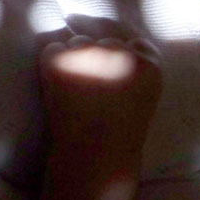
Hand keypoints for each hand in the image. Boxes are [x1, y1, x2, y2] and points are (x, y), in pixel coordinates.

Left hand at [37, 35, 162, 145]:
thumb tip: (112, 45)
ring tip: (75, 91)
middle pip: (107, 41)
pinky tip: (58, 88)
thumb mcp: (144, 100)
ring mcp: (89, 54)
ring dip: (75, 60)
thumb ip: (136, 70)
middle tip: (93, 90)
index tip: (116, 79)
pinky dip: (51, 65)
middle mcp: (121, 54)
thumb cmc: (119, 136)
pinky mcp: (60, 60)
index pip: (137, 45)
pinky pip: (52, 49)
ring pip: (78, 43)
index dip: (124, 60)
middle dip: (99, 59)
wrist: (90, 158)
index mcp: (148, 67)